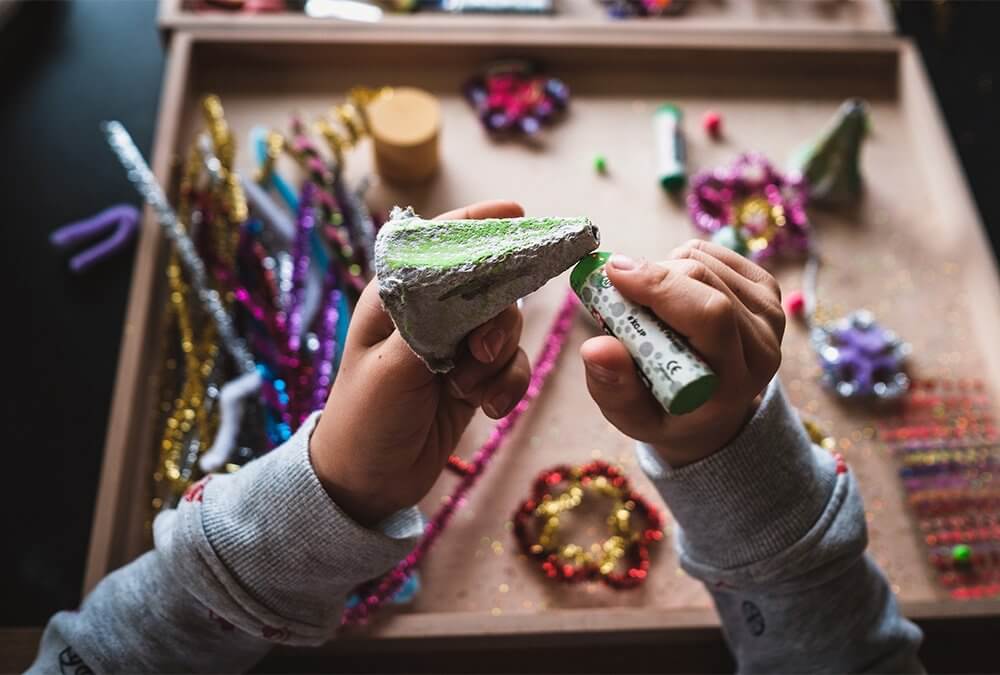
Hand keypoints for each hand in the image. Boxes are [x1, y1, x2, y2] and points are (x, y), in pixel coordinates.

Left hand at [310, 201, 530, 526]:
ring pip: (507, 330)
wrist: (367, 482)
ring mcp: (455, 346)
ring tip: (467, 389)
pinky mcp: (475, 378)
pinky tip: (485, 410)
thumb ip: (434, 324)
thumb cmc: (365, 417)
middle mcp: (430, 314)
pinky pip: (512, 368)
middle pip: (490, 287)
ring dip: (497, 362)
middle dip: (497, 319)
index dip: (479, 224)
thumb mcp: (391, 367)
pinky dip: (506, 387)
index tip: (518, 213)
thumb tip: (473, 288)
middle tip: (481, 354)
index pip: (440, 245)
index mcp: (397, 296)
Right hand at [580, 240, 784, 467]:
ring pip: (703, 260)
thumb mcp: (633, 418)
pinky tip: (674, 292)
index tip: (613, 273)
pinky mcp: (765, 288)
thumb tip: (594, 347)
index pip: (710, 315)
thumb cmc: (666, 413)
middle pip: (704, 279)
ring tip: (650, 307)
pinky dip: (679, 261)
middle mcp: (763, 343)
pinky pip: (710, 251)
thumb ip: (614, 388)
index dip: (659, 286)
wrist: (709, 411)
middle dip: (650, 276)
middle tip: (616, 295)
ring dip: (662, 271)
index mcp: (734, 381)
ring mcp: (770, 311)